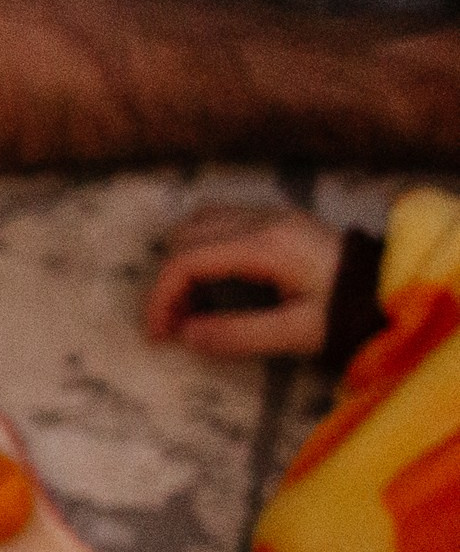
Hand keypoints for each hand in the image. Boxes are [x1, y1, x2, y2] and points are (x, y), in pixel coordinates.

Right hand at [144, 204, 341, 357]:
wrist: (393, 288)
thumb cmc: (347, 311)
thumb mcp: (295, 332)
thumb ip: (237, 334)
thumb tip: (185, 336)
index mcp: (264, 246)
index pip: (187, 260)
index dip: (161, 297)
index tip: (159, 334)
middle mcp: (262, 220)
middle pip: (186, 238)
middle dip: (170, 282)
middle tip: (175, 324)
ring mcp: (270, 215)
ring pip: (200, 223)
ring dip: (184, 262)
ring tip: (190, 303)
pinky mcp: (277, 220)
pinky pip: (220, 222)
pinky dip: (202, 249)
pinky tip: (212, 281)